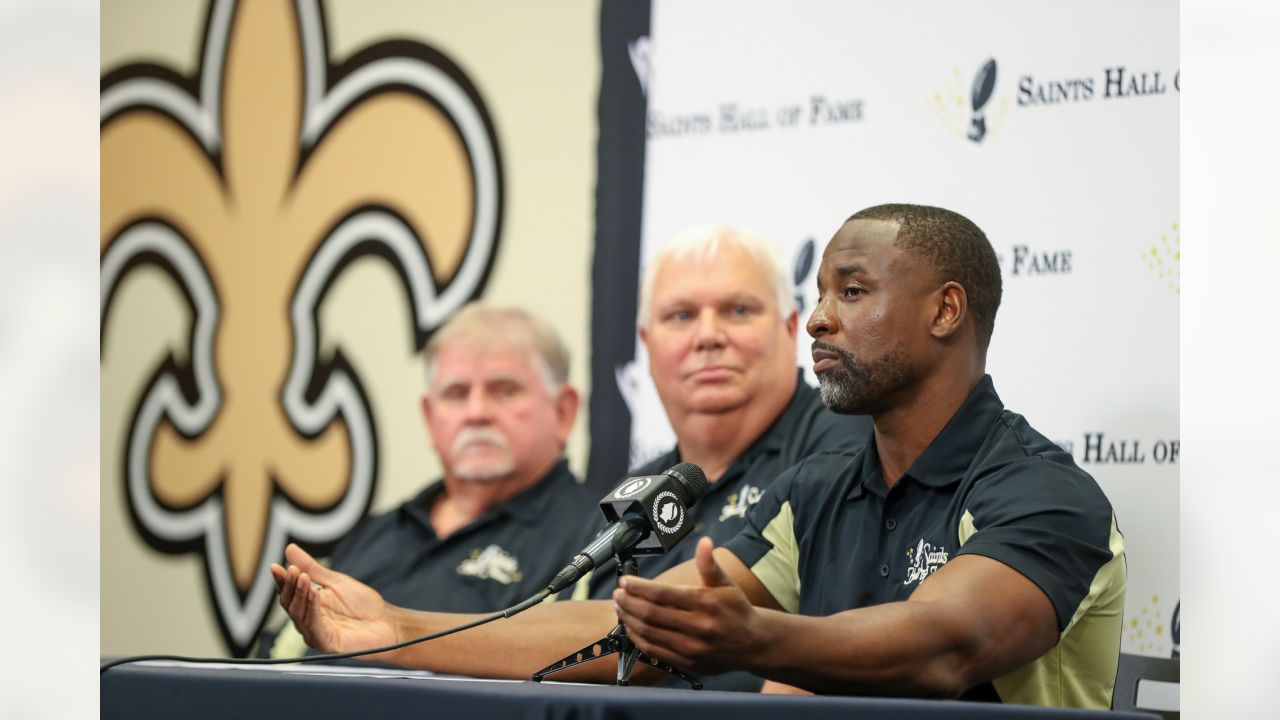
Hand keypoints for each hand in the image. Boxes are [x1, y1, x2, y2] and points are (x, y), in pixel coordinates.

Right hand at [269, 543, 397, 654]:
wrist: (386, 623)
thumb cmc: (364, 605)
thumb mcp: (335, 581)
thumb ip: (312, 568)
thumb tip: (290, 549)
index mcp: (309, 604)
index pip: (288, 592)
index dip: (281, 580)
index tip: (275, 567)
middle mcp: (308, 619)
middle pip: (289, 603)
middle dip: (289, 585)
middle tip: (292, 570)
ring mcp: (315, 632)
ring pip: (298, 613)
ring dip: (299, 593)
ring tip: (302, 577)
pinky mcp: (324, 642)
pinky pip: (313, 624)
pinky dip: (312, 607)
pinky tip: (314, 593)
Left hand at [612, 537, 769, 674]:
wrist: (754, 644)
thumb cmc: (736, 610)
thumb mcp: (726, 584)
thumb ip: (710, 564)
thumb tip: (704, 542)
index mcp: (704, 603)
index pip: (662, 594)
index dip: (639, 587)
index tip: (625, 581)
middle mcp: (697, 627)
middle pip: (651, 614)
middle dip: (629, 602)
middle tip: (618, 594)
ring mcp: (691, 648)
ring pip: (649, 633)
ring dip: (629, 620)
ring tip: (620, 607)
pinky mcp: (687, 663)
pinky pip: (654, 651)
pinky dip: (638, 639)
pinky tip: (631, 627)